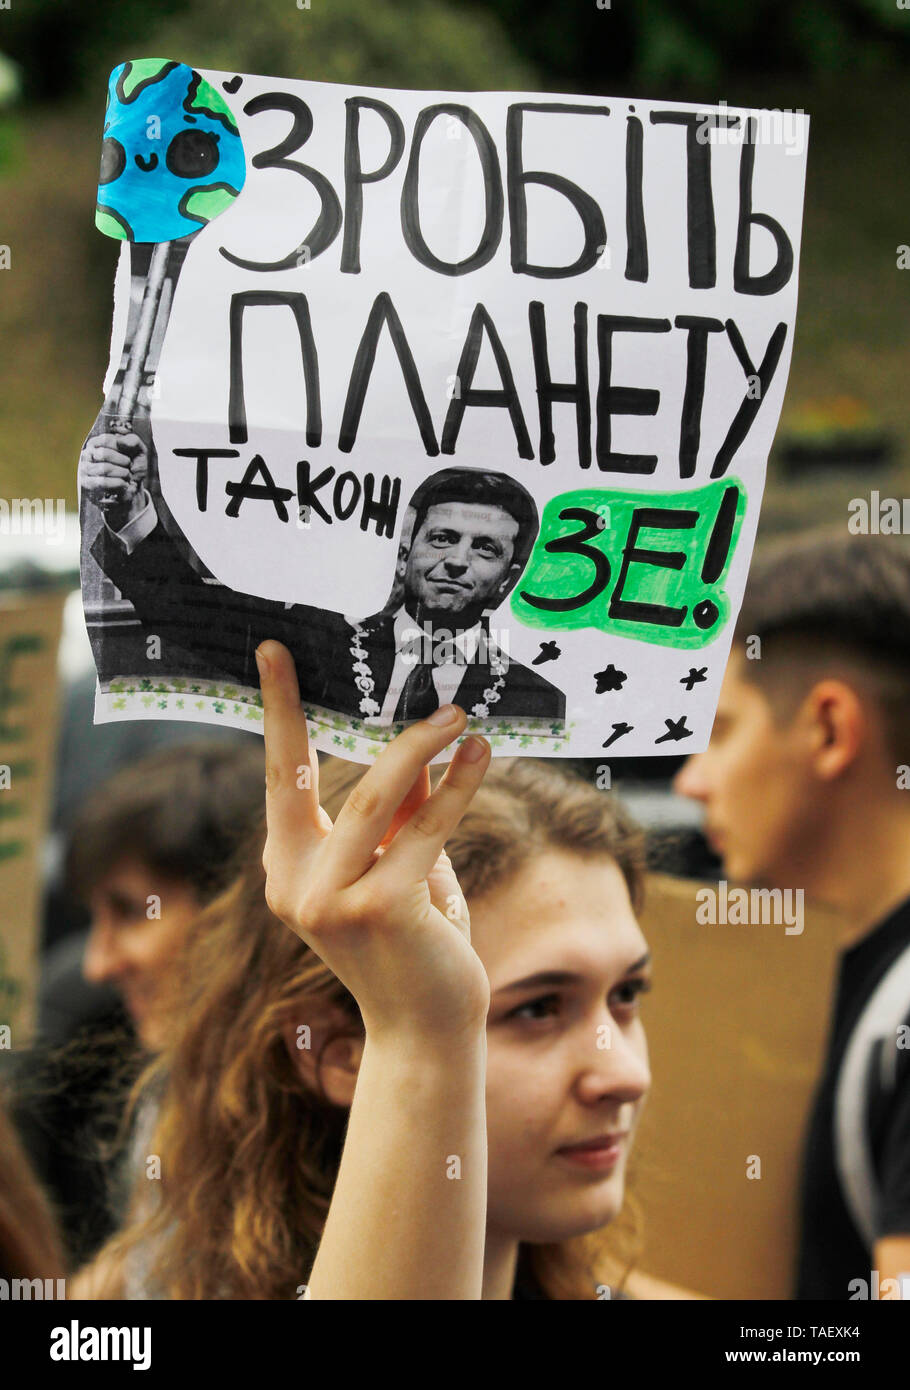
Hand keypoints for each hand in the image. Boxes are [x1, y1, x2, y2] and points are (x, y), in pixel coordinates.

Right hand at [78, 431, 148, 525]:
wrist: (133, 487)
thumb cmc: (134, 466)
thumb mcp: (139, 450)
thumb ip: (133, 441)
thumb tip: (120, 441)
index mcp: (97, 443)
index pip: (106, 440)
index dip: (122, 448)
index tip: (129, 454)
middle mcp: (87, 454)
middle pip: (104, 454)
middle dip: (124, 461)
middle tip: (128, 466)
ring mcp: (84, 469)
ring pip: (104, 468)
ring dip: (123, 473)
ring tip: (126, 475)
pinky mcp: (86, 485)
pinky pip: (103, 482)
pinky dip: (119, 483)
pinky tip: (124, 484)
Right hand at [257, 639, 492, 1043]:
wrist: (427, 1031)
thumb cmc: (414, 945)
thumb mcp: (399, 868)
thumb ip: (399, 812)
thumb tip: (420, 744)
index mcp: (286, 870)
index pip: (279, 778)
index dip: (279, 712)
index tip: (274, 652)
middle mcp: (294, 885)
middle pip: (316, 777)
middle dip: (349, 721)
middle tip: (410, 685)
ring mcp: (329, 901)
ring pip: (374, 799)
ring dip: (421, 750)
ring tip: (458, 718)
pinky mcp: (377, 910)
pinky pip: (424, 830)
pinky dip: (456, 789)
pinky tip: (480, 758)